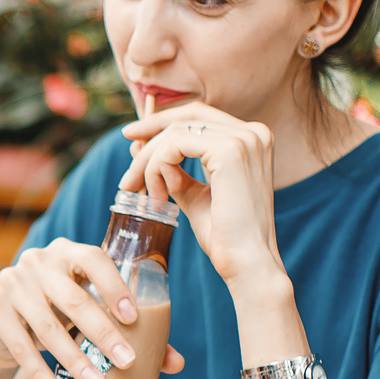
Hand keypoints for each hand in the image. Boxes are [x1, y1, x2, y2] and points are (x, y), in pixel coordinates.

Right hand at [0, 239, 185, 378]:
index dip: (116, 287)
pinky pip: (20, 347)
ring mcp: (11, 284)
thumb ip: (131, 330)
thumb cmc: (63, 314)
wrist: (6, 324)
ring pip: (47, 327)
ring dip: (74, 359)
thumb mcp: (91, 312)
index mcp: (68, 252)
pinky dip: (40, 374)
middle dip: (103, 334)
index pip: (95, 259)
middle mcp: (37, 262)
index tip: (135, 318)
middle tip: (127, 362)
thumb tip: (175, 363)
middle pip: (73, 299)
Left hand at [120, 100, 286, 292]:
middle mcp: (253, 132)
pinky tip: (158, 195)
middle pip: (186, 116)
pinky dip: (157, 167)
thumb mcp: (196, 195)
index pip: (199, 115)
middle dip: (149, 133)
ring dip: (149, 162)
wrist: (246, 263)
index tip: (132, 138)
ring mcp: (243, 139)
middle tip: (126, 155)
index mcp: (252, 139)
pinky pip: (174, 147)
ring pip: (175, 133)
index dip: (162, 123)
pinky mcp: (229, 151)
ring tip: (142, 193)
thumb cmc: (225, 237)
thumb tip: (140, 146)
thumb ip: (174, 170)